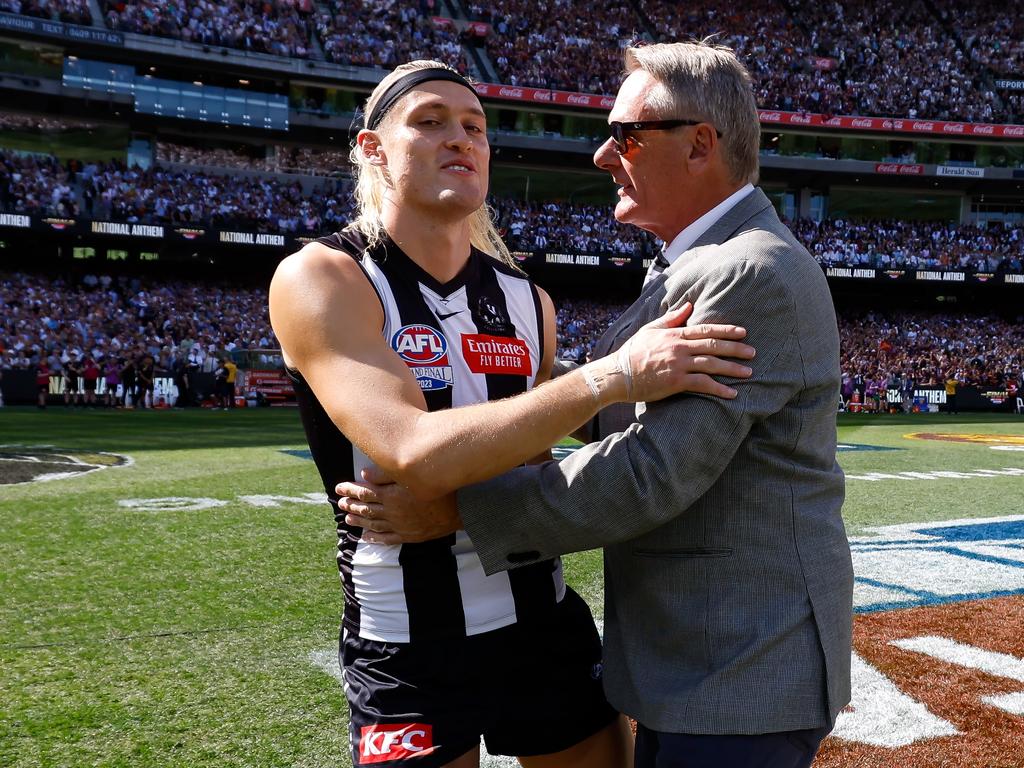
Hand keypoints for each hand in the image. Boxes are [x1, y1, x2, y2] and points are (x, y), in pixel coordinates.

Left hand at [335, 466, 460, 543]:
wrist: (460, 510)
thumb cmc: (438, 488)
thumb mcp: (413, 475)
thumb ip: (387, 473)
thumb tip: (363, 474)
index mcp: (391, 495)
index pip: (365, 492)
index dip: (350, 490)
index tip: (339, 488)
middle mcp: (392, 512)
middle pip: (366, 509)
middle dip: (351, 505)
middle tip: (340, 504)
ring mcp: (400, 526)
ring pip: (373, 524)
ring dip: (359, 522)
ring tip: (347, 520)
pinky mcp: (409, 536)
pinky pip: (387, 539)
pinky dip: (375, 538)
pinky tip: (366, 538)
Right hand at [612, 302, 755, 401]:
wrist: (618, 375)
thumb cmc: (632, 353)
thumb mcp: (650, 330)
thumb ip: (671, 318)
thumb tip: (689, 305)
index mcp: (674, 334)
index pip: (706, 329)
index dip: (726, 331)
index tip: (743, 333)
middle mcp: (679, 347)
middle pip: (714, 345)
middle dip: (736, 349)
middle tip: (753, 352)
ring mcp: (678, 364)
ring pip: (712, 364)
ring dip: (732, 368)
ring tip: (748, 372)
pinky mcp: (676, 382)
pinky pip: (703, 384)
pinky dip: (719, 389)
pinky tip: (732, 393)